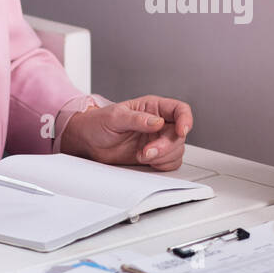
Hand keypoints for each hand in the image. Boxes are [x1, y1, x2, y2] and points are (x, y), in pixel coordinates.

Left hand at [59, 94, 193, 169]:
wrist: (88, 141)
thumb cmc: (99, 123)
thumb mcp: (115, 117)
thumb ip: (137, 119)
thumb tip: (157, 122)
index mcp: (153, 108)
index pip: (179, 110)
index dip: (185, 120)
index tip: (181, 131)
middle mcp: (159, 124)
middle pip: (179, 135)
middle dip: (166, 146)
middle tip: (147, 151)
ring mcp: (157, 140)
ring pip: (177, 150)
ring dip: (163, 157)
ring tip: (142, 155)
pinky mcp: (154, 156)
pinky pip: (170, 162)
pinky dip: (162, 165)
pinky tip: (148, 161)